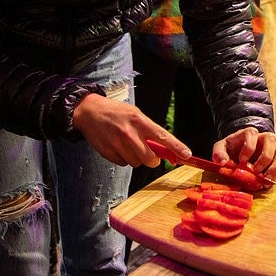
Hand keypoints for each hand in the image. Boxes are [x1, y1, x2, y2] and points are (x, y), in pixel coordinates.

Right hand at [71, 92, 188, 166]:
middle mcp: (129, 133)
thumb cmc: (116, 112)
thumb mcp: (135, 114)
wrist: (89, 111)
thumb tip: (165, 149)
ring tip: (127, 144)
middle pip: (149, 158)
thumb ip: (149, 130)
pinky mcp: (108, 152)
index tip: (187, 155)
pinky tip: (118, 146)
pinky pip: (123, 164)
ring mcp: (117, 143)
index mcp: (139, 120)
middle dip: (152, 160)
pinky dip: (124, 158)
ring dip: (136, 158)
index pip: (162, 136)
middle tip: (150, 155)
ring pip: (136, 162)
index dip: (176, 147)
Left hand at [212, 128, 275, 180]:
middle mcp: (262, 139)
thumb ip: (219, 153)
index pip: (252, 133)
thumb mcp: (221, 149)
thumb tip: (223, 163)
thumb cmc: (230, 150)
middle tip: (255, 170)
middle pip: (270, 139)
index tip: (242, 160)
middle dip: (264, 156)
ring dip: (274, 166)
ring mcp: (271, 148)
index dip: (249, 146)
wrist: (236, 156)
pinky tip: (267, 182)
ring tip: (264, 179)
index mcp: (248, 134)